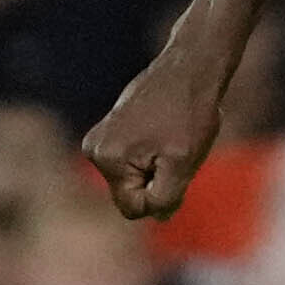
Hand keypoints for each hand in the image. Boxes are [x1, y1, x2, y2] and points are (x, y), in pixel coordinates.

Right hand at [84, 39, 235, 221]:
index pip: (134, 208)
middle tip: (177, 149)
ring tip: (173, 137)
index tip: (177, 165)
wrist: (191, 68)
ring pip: (135, 178)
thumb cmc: (190, 114)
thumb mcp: (183, 163)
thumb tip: (156, 217)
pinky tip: (168, 129)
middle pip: (131, 193)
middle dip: (158, 180)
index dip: (163, 196)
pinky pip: (135, 161)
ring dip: (159, 167)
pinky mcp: (112, 130)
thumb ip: (165, 197)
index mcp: (106, 159)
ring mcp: (100, 138)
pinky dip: (155, 153)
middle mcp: (94, 149)